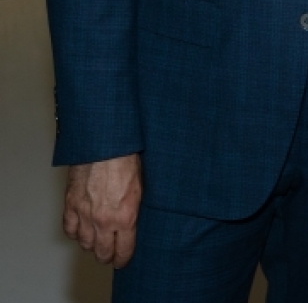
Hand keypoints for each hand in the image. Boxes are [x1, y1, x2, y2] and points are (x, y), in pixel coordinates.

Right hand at [63, 154, 141, 268]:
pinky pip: (69, 229)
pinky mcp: (70, 205)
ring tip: (96, 240)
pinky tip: (81, 228)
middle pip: (101, 252)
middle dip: (107, 255)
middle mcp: (103, 220)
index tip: (122, 260)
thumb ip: (134, 208)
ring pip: (84, 244)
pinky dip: (75, 232)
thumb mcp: (142, 186)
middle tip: (109, 253)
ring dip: (91, 244)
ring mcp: (84, 214)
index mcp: (125, 216)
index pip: (123, 251)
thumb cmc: (127, 159)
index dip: (123, 259)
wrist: (105, 143)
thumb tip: (134, 220)